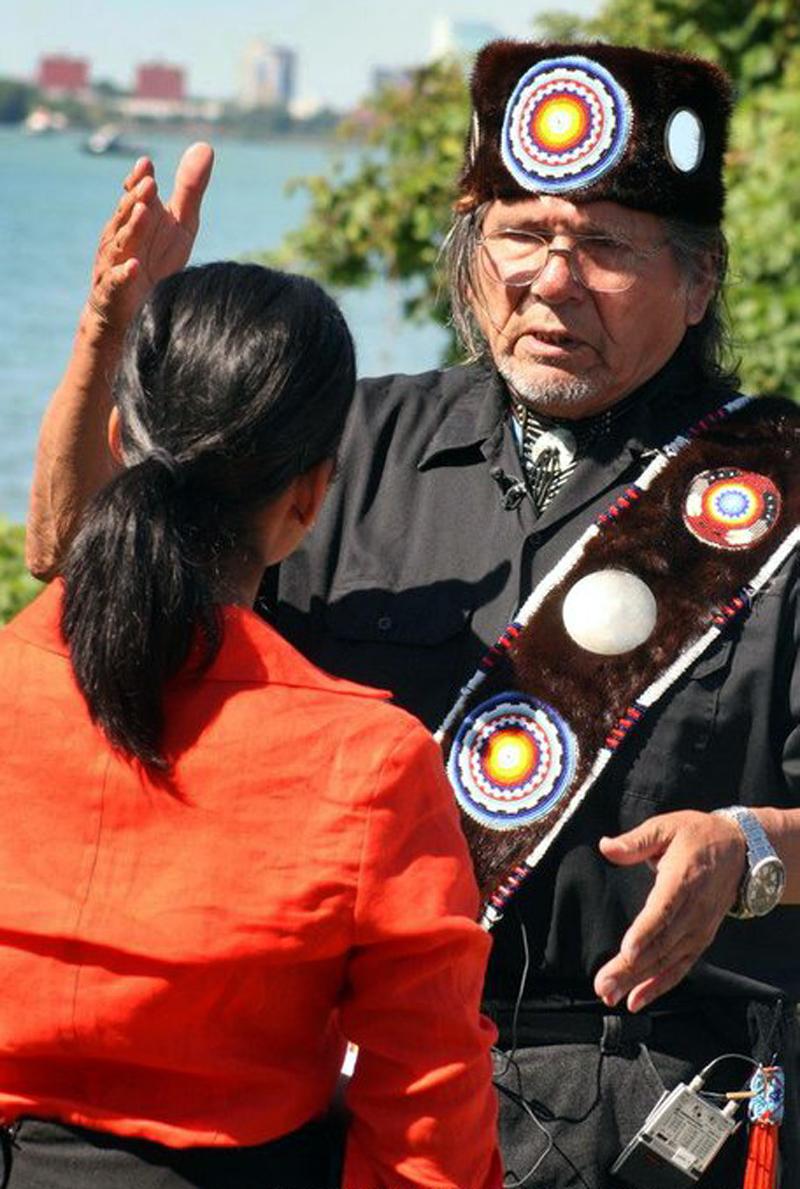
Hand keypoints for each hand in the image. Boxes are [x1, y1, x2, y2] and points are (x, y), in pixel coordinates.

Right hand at [86, 141, 213, 335]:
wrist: (133, 310)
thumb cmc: (157, 260)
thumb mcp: (180, 224)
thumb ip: (189, 190)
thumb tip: (205, 146)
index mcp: (137, 218)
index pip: (135, 194)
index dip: (139, 180)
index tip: (147, 165)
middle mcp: (121, 236)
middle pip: (127, 214)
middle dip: (136, 198)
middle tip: (150, 183)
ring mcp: (114, 262)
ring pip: (120, 243)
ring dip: (132, 227)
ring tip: (144, 212)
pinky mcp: (114, 291)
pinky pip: (117, 281)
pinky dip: (125, 274)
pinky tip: (135, 267)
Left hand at [593, 810, 745, 1012]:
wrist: (740, 851)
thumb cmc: (697, 836)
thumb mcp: (667, 826)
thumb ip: (636, 840)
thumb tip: (606, 846)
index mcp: (683, 879)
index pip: (664, 909)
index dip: (646, 931)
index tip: (627, 950)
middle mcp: (693, 910)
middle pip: (661, 943)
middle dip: (630, 968)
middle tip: (604, 986)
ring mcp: (698, 929)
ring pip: (667, 960)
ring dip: (638, 981)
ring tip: (610, 996)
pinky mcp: (700, 940)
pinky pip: (679, 967)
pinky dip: (659, 985)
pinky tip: (636, 1000)